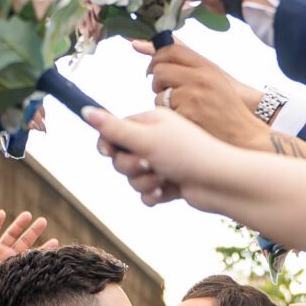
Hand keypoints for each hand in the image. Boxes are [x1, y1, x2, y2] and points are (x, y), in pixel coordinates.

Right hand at [0, 210, 50, 305]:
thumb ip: (20, 283)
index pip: (34, 255)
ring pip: (10, 234)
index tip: (56, 241)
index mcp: (17, 267)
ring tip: (27, 215)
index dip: (44, 248)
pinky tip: (2, 213)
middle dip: (33, 231)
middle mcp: (9, 256)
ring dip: (18, 224)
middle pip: (24, 240)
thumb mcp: (8, 288)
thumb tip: (40, 289)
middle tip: (43, 221)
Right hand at [86, 107, 245, 210]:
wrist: (220, 182)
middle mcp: (157, 140)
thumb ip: (113, 128)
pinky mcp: (170, 184)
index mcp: (151, 122)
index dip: (109, 144)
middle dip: (130, 167)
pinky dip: (154, 195)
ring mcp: (163, 163)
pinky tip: (167, 192)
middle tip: (147, 165)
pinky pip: (147, 193)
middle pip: (121, 157)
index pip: (115, 131)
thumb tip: (85, 110)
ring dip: (144, 182)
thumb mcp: (146, 138)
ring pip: (133, 178)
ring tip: (162, 179)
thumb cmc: (187, 154)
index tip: (108, 152)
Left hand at [137, 40, 270, 150]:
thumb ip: (182, 59)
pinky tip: (185, 122)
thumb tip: (138, 43)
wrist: (244, 134)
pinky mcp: (188, 115)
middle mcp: (200, 79)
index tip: (154, 69)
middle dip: (158, 83)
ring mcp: (194, 97)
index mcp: (206, 67)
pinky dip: (170, 119)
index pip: (171, 50)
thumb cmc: (225, 105)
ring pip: (159, 95)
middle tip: (166, 92)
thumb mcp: (212, 77)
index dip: (156, 58)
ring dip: (164, 104)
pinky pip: (165, 114)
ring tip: (181, 110)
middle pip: (160, 71)